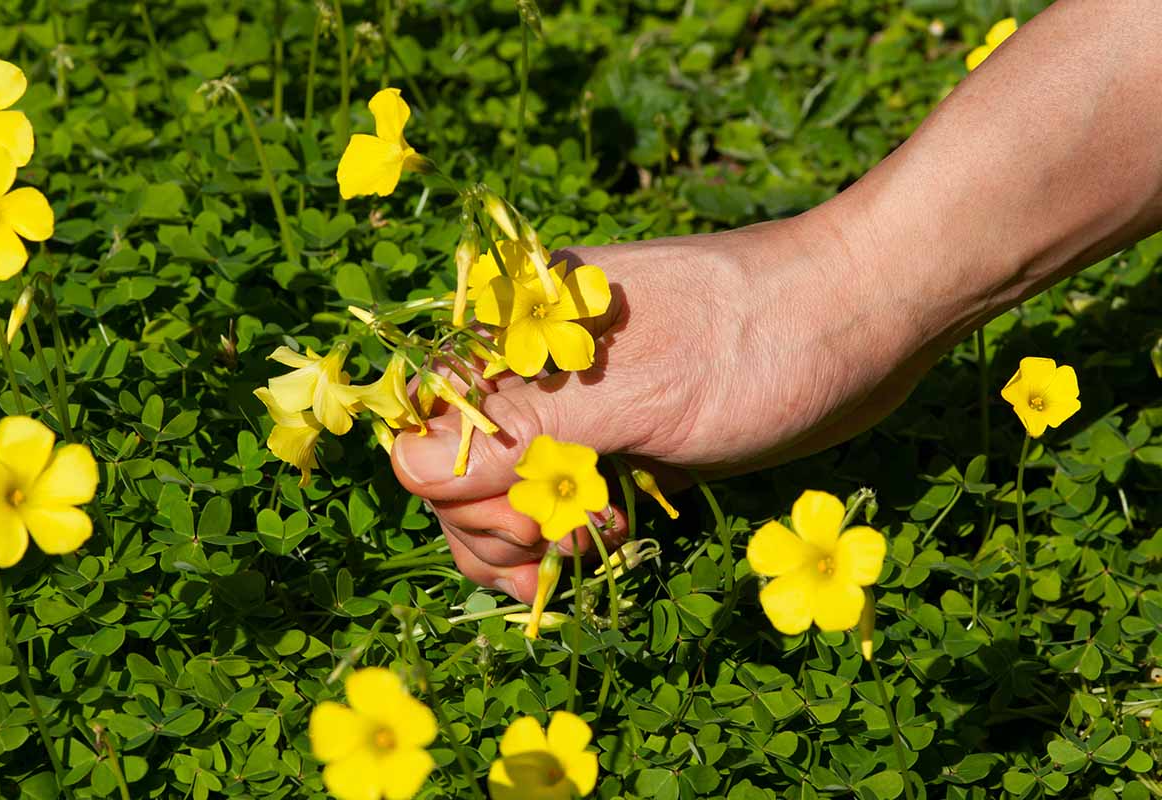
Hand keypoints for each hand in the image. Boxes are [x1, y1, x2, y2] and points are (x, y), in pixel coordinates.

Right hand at [391, 211, 933, 601]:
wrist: (866, 316)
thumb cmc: (754, 343)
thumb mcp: (637, 394)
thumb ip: (522, 433)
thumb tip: (410, 470)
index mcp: (520, 331)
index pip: (427, 422)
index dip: (457, 488)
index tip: (527, 524)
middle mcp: (538, 367)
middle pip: (458, 467)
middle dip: (494, 527)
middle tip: (571, 544)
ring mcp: (582, 405)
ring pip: (510, 492)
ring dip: (530, 543)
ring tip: (593, 548)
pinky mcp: (623, 436)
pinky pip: (566, 496)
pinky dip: (570, 535)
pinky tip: (609, 543)